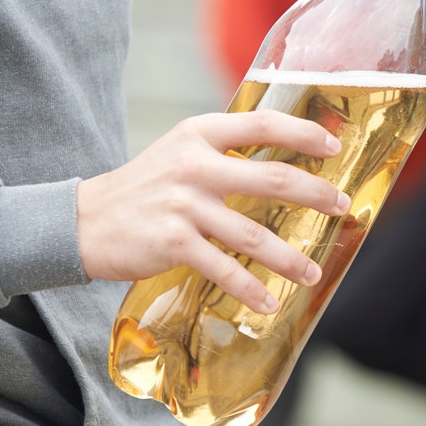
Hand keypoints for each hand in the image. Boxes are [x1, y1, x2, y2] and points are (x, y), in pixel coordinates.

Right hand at [76, 110, 351, 313]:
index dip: (303, 133)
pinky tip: (268, 302)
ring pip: (253, 233)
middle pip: (272, 176)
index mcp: (199, 134)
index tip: (333, 146)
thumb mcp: (179, 154)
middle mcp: (194, 164)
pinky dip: (249, 288)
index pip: (262, 124)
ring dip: (289, 256)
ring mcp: (184, 204)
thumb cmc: (143, 190)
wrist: (83, 222)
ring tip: (314, 271)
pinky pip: (223, 267)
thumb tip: (282, 166)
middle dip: (315, 194)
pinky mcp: (173, 242)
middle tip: (342, 206)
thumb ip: (223, 154)